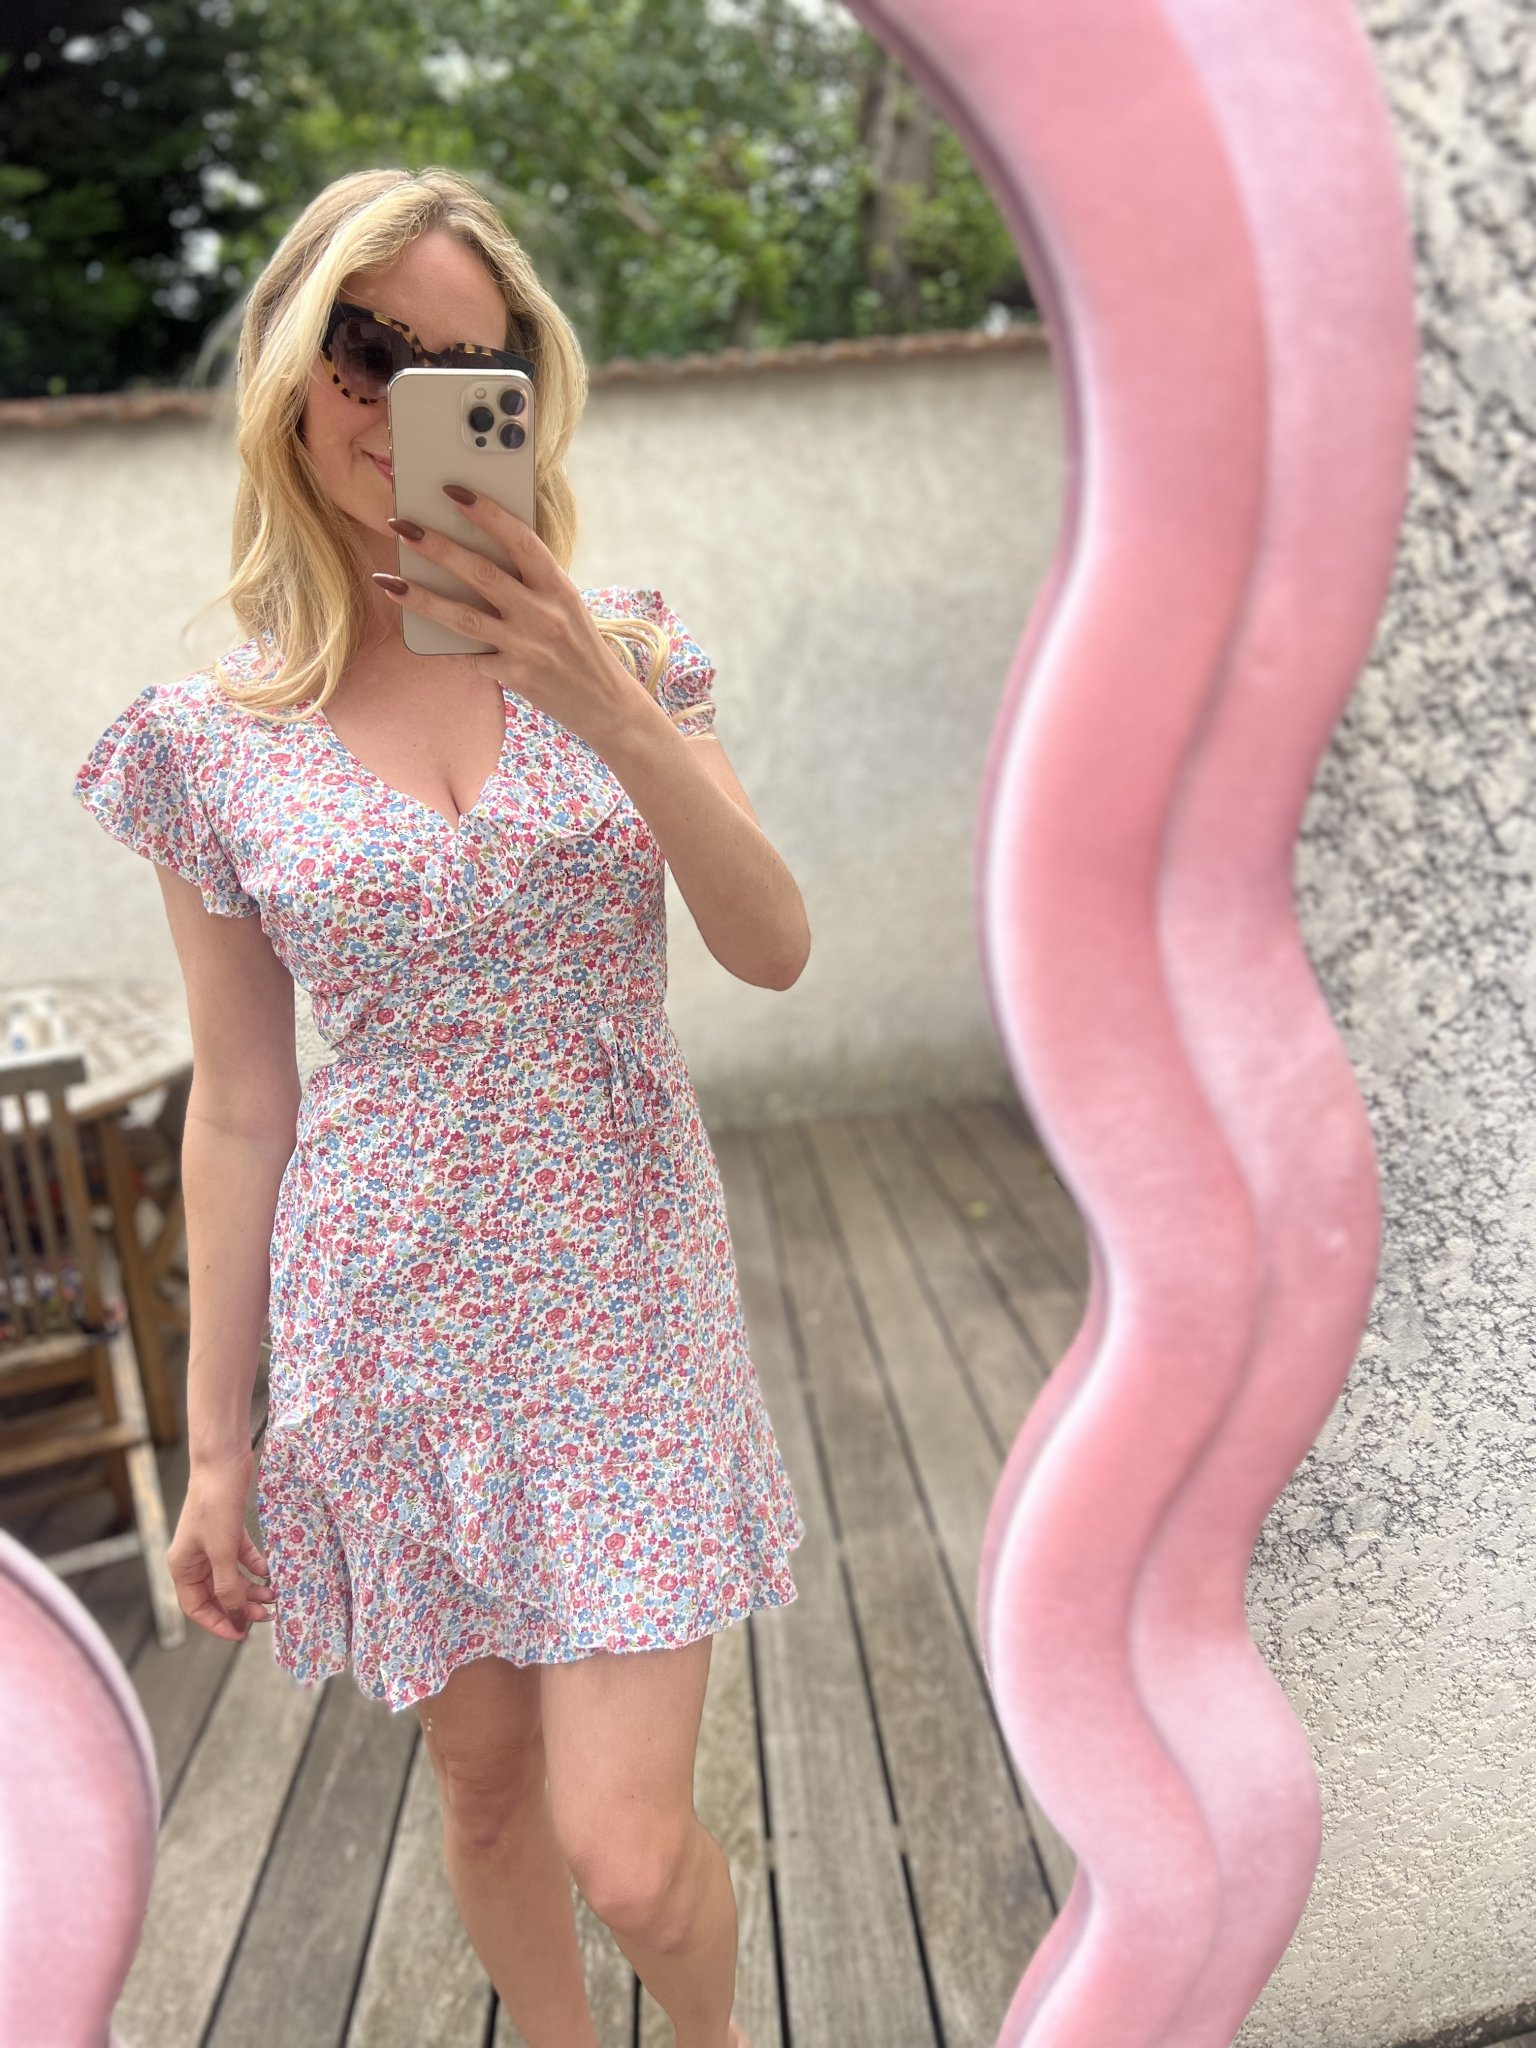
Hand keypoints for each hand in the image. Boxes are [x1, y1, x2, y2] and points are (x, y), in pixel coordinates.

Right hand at [168, 1448, 276, 1641]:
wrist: (223, 1461)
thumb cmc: (215, 1504)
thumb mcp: (222, 1551)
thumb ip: (228, 1585)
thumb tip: (236, 1614)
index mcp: (182, 1566)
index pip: (197, 1607)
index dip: (219, 1622)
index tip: (241, 1634)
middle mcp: (194, 1558)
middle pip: (217, 1594)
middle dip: (241, 1606)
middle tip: (266, 1615)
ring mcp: (212, 1543)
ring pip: (232, 1576)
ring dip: (252, 1587)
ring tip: (274, 1595)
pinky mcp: (229, 1529)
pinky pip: (242, 1556)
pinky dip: (255, 1565)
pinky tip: (272, 1571)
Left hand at [377, 486, 644, 749]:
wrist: (604, 702)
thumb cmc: (579, 645)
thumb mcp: (565, 604)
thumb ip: (530, 581)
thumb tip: (476, 552)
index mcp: (559, 586)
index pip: (520, 540)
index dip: (487, 513)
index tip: (454, 492)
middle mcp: (543, 614)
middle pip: (481, 573)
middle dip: (436, 547)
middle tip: (401, 525)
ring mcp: (526, 647)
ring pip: (463, 617)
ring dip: (421, 597)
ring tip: (388, 580)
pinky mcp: (514, 676)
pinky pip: (468, 655)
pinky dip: (442, 642)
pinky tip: (414, 629)